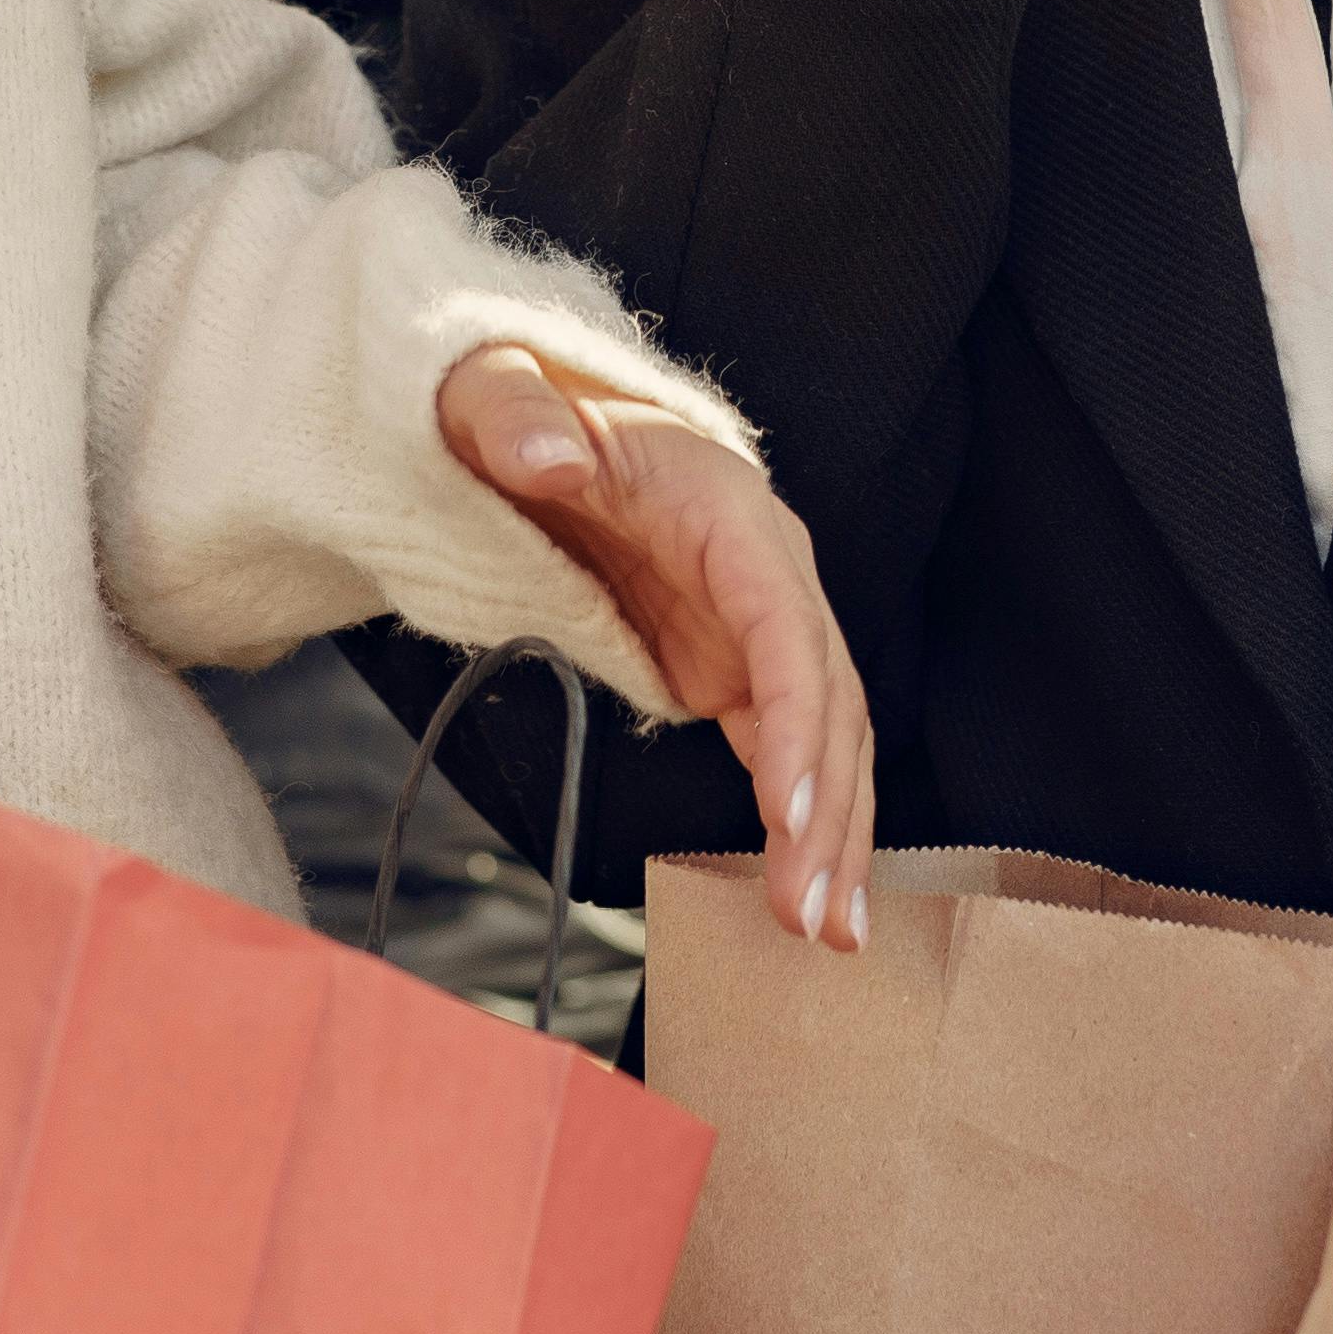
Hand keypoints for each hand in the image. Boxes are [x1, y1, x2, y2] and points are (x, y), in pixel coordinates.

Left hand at [439, 346, 878, 948]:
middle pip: (828, 701)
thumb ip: (517, 419)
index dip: (795, 724)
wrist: (530, 423)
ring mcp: (756, 628)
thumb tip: (544, 459)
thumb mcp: (497, 397)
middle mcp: (769, 575)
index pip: (787, 629)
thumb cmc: (518, 412)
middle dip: (829, 813)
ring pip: (828, 740)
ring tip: (829, 936)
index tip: (787, 815)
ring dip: (835, 837)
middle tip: (812, 918)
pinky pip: (788, 753)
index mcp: (729, 514)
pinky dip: (804, 826)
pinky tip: (807, 900)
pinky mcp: (731, 670)